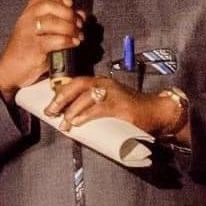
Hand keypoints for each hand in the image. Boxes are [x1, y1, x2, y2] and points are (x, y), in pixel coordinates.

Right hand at [0, 0, 84, 101]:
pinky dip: (68, 40)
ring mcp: (28, 33)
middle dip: (68, 13)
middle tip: (78, 23)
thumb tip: (81, 14)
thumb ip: (60, 20)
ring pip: (52, 22)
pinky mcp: (33, 48)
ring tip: (78, 35)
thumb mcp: (40, 32)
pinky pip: (54, 40)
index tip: (69, 2)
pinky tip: (74, 43)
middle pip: (48, 6)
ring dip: (70, 27)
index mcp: (27, 12)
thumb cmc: (28, 49)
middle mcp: (26, 19)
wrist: (9, 70)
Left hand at [43, 77, 175, 134]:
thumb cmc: (130, 110)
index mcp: (100, 82)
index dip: (60, 92)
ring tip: (63, 123)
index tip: (48, 104)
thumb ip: (92, 107)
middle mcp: (105, 84)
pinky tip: (77, 122)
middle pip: (77, 86)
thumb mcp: (108, 103)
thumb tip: (70, 118)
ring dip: (71, 110)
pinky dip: (86, 115)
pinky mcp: (121, 107)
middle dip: (61, 98)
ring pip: (87, 97)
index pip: (75, 82)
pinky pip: (99, 108)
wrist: (156, 112)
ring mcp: (114, 94)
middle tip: (50, 111)